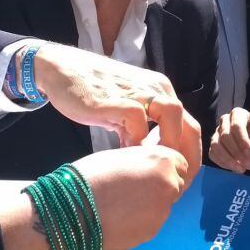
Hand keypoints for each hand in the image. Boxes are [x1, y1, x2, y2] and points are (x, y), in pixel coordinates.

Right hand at [32, 43, 201, 180]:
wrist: (61, 69)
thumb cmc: (91, 91)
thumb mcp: (124, 107)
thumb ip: (139, 127)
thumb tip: (146, 157)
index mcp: (160, 91)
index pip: (188, 125)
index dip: (186, 153)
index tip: (173, 174)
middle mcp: (156, 88)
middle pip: (188, 124)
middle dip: (183, 156)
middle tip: (169, 179)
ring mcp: (138, 91)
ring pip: (172, 117)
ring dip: (166, 146)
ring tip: (151, 166)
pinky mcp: (119, 99)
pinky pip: (139, 122)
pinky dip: (136, 141)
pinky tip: (124, 155)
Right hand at [72, 145, 190, 249]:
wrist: (74, 208)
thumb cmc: (91, 176)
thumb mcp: (122, 156)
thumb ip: (145, 161)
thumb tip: (151, 168)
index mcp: (162, 160)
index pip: (180, 164)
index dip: (165, 169)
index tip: (149, 173)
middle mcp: (169, 184)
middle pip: (175, 186)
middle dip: (160, 188)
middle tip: (134, 190)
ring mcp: (163, 210)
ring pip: (163, 206)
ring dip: (150, 206)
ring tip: (122, 205)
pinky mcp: (152, 231)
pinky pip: (152, 223)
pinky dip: (141, 221)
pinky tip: (120, 218)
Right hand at [209, 107, 249, 173]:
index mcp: (238, 114)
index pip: (236, 125)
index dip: (242, 139)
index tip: (249, 152)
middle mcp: (224, 121)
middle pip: (225, 136)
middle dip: (236, 152)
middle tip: (248, 164)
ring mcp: (217, 133)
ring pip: (216, 145)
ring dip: (228, 159)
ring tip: (241, 169)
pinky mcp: (214, 145)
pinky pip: (213, 154)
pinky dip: (223, 162)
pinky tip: (234, 167)